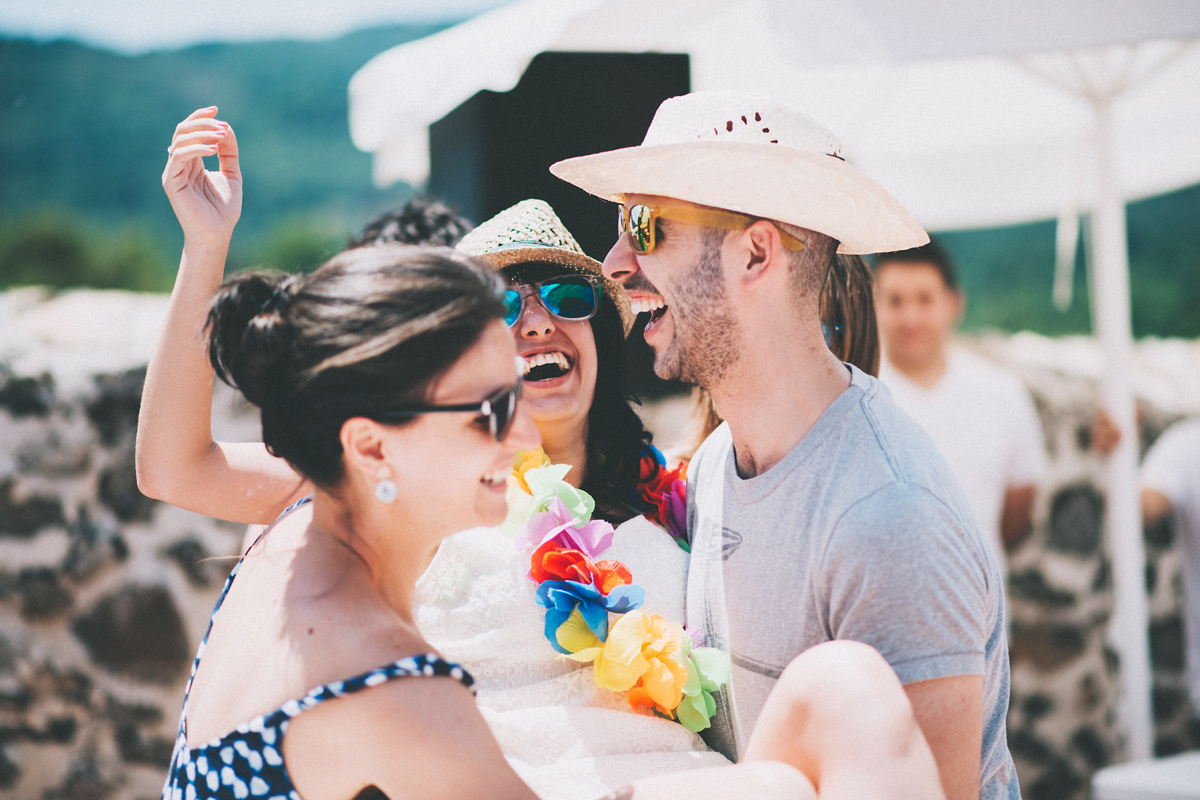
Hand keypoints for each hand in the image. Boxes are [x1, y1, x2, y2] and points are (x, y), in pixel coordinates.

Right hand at [162, 107, 241, 246]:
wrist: (218, 234)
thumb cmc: (224, 209)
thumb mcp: (232, 174)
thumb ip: (229, 152)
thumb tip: (226, 127)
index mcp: (192, 161)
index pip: (190, 132)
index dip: (200, 118)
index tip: (217, 110)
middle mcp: (180, 164)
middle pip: (182, 131)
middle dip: (202, 123)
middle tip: (222, 125)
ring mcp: (173, 172)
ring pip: (179, 140)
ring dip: (201, 133)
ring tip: (221, 136)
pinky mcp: (171, 181)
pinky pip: (178, 156)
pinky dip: (196, 148)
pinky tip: (213, 150)